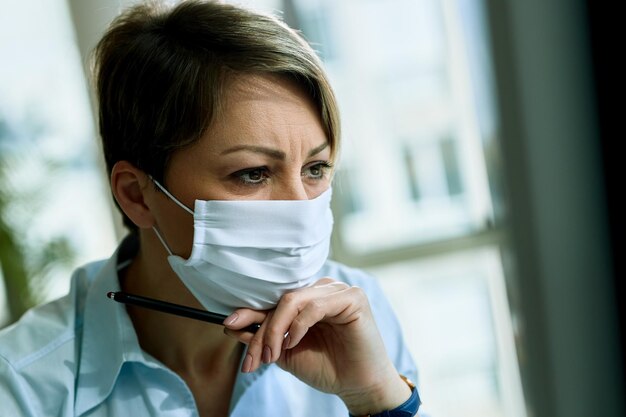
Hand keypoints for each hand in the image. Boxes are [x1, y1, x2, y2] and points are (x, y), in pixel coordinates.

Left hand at [223, 278, 411, 414]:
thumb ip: (262, 337)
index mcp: (308, 299)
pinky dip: (298, 325)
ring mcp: (338, 290)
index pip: (274, 302)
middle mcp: (322, 290)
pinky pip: (315, 305)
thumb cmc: (327, 368)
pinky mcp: (352, 297)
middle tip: (254, 359)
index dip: (250, 313)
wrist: (357, 386)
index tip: (227, 326)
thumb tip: (230, 326)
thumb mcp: (285, 352)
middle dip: (262, 331)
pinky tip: (293, 342)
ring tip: (272, 355)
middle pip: (281, 301)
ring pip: (294, 300)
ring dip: (276, 329)